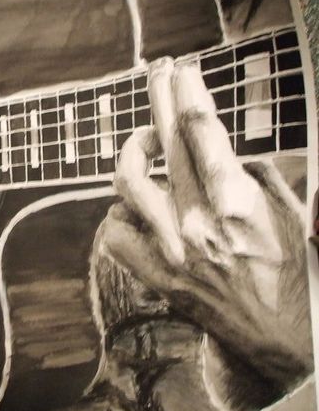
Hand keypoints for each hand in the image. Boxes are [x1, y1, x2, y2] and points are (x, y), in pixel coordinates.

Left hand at [98, 58, 312, 389]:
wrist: (283, 340)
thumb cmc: (295, 273)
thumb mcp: (291, 214)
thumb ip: (254, 175)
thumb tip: (223, 147)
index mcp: (237, 202)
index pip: (200, 131)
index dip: (186, 93)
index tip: (181, 70)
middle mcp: (197, 223)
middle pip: (161, 146)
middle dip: (158, 100)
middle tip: (158, 74)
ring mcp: (171, 252)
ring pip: (126, 185)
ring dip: (134, 154)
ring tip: (146, 143)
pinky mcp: (156, 276)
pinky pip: (114, 233)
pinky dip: (121, 213)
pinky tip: (137, 210)